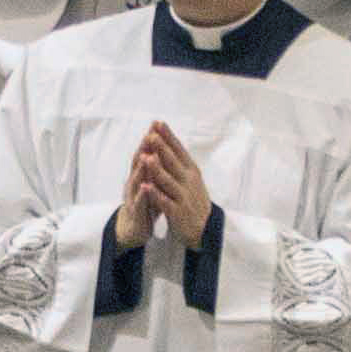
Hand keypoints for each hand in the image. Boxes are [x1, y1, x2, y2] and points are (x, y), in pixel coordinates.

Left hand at [126, 122, 211, 248]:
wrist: (205, 229)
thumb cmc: (193, 200)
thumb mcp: (190, 178)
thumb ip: (178, 161)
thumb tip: (167, 139)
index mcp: (191, 171)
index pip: (179, 150)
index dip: (168, 137)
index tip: (158, 122)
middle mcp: (188, 181)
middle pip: (173, 162)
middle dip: (162, 148)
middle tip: (151, 134)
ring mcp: (183, 196)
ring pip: (168, 181)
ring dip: (156, 169)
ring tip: (145, 157)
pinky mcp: (178, 212)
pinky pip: (165, 201)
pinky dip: (155, 194)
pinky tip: (145, 187)